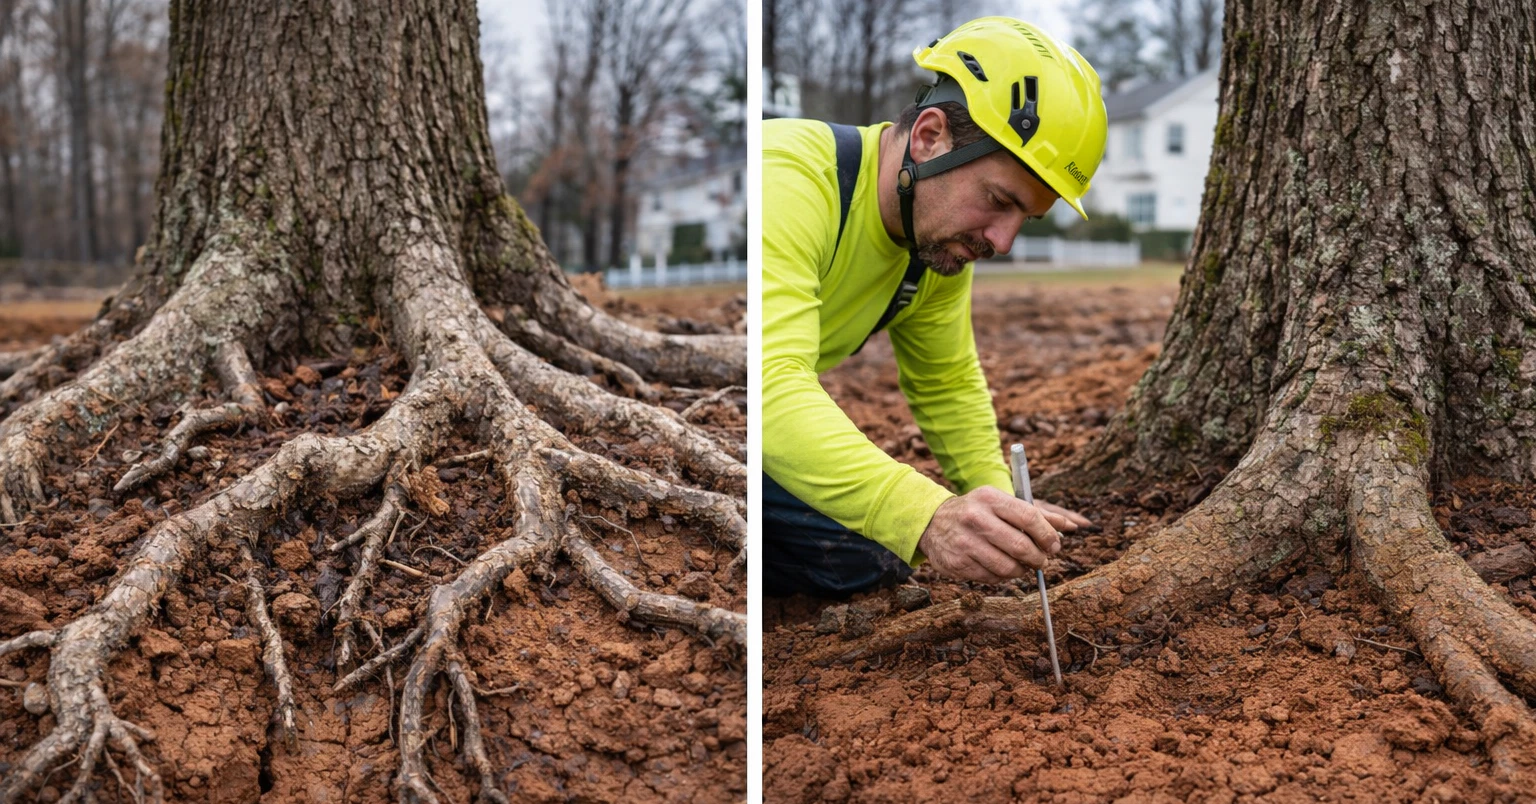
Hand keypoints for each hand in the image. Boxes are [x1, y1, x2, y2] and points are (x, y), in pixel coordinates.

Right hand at [917, 487, 1088, 582]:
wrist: (931, 522)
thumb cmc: (976, 511)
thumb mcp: (1000, 503)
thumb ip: (1035, 514)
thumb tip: (1069, 527)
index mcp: (989, 498)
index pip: (1029, 517)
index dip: (1047, 535)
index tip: (1054, 545)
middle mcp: (975, 519)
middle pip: (1020, 546)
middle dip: (1038, 558)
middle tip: (1042, 561)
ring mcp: (964, 543)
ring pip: (1007, 567)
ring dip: (1022, 571)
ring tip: (1022, 566)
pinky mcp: (957, 563)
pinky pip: (991, 578)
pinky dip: (1002, 576)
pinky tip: (1000, 567)